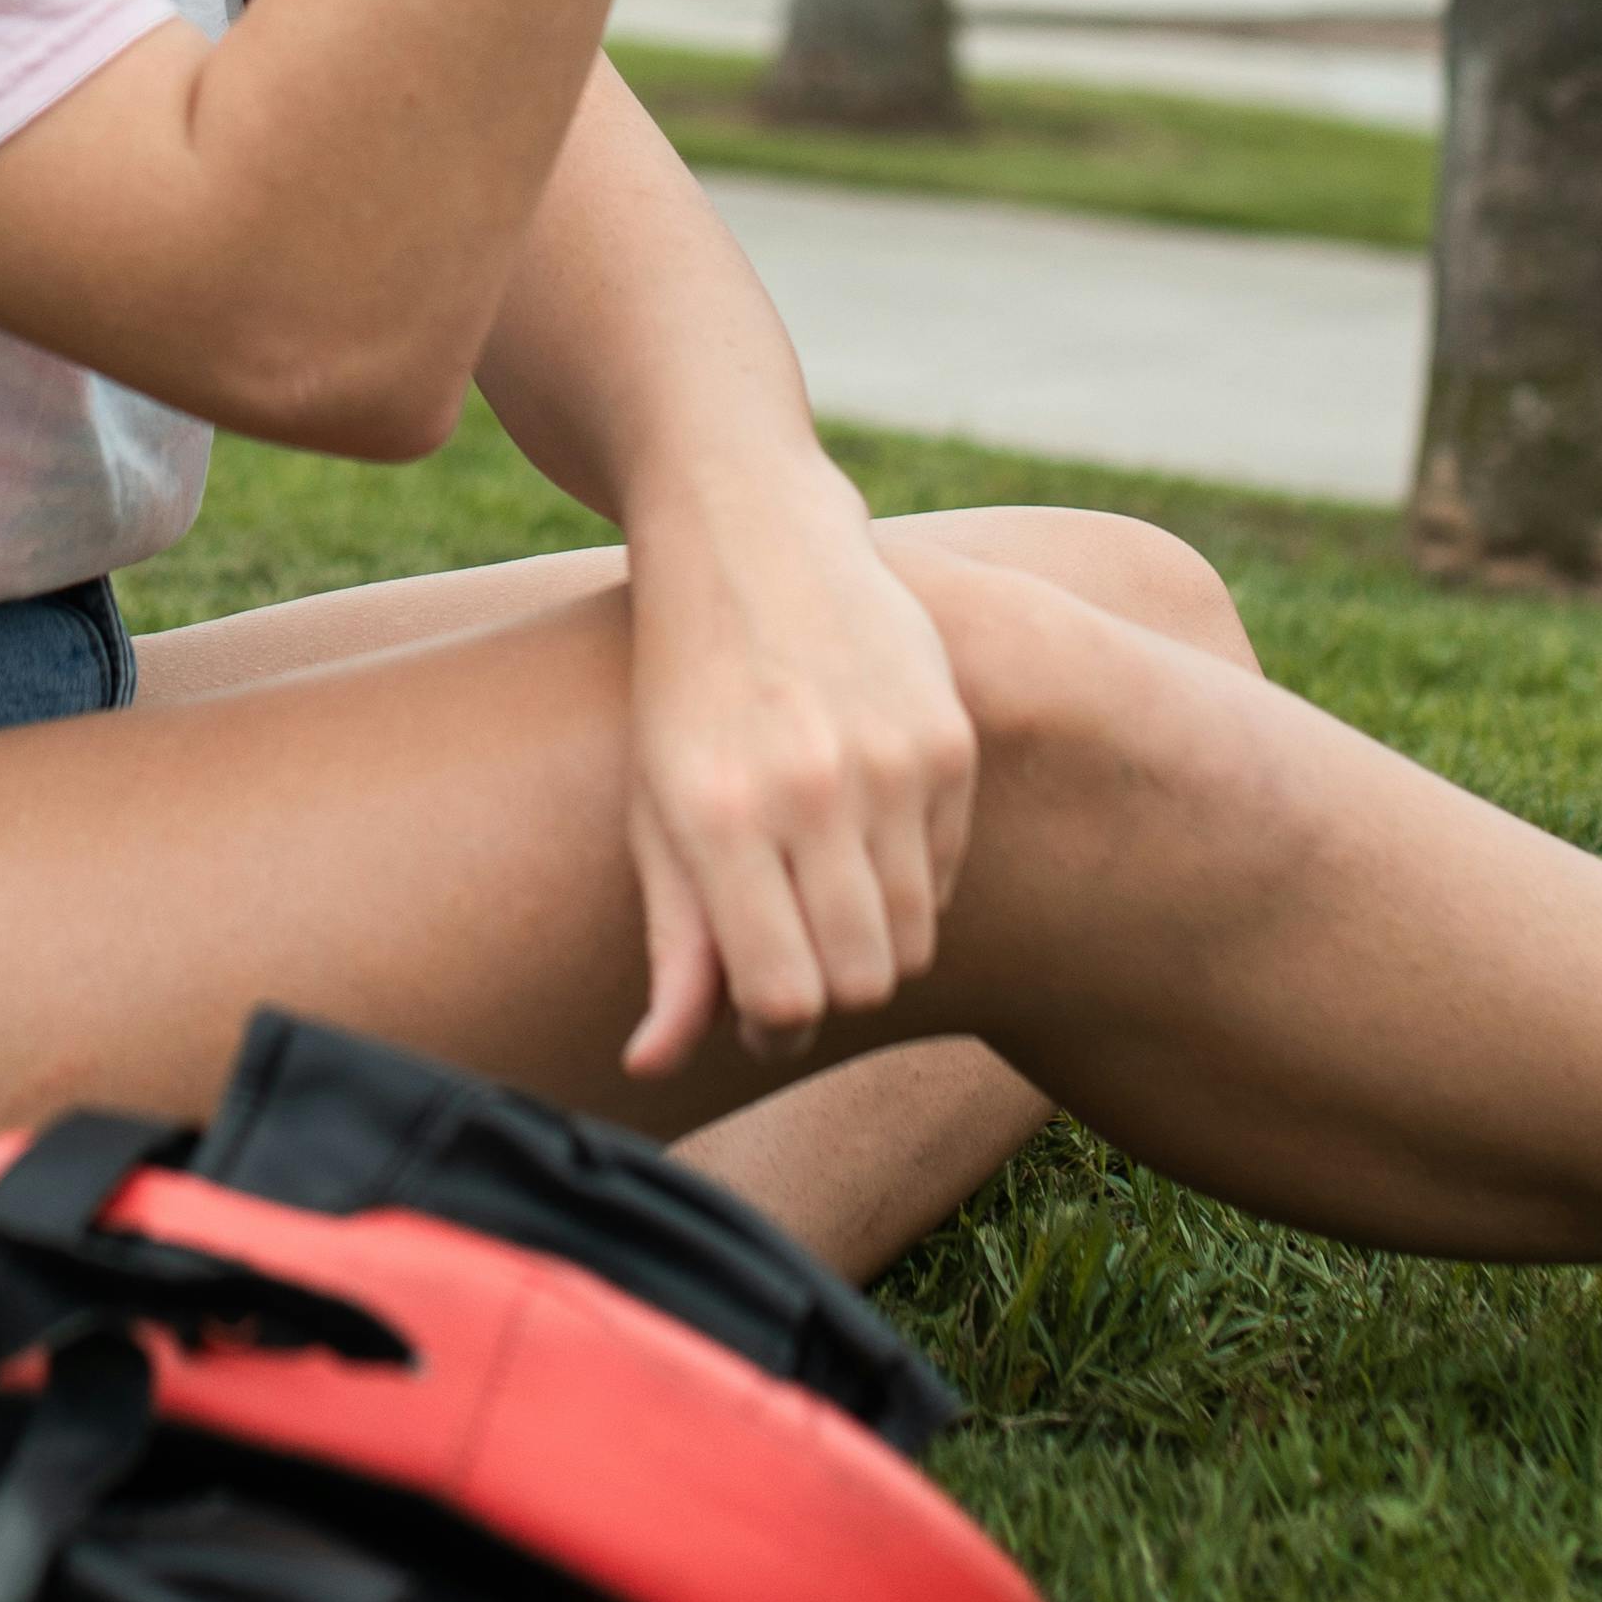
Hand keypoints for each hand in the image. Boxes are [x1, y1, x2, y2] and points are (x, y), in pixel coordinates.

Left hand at [616, 476, 979, 1076]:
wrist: (751, 534)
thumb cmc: (683, 690)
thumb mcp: (652, 811)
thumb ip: (672, 947)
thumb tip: (655, 1067)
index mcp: (721, 816)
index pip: (786, 995)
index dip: (774, 1021)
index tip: (755, 998)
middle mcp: (814, 790)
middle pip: (864, 981)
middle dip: (828, 989)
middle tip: (791, 948)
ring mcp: (893, 761)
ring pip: (918, 937)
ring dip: (873, 939)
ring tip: (821, 883)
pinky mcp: (949, 738)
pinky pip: (949, 872)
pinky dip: (913, 875)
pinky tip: (861, 821)